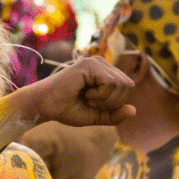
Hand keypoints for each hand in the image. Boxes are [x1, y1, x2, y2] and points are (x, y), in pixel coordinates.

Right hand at [13, 56, 134, 126]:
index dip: (115, 103)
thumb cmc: (66, 109)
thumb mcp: (96, 116)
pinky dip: (99, 95)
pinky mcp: (89, 65)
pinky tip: (84, 92)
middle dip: (112, 101)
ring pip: (121, 84)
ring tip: (87, 97)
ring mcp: (96, 62)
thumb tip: (134, 110)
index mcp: (105, 72)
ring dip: (105, 99)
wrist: (45, 106)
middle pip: (128, 85)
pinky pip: (109, 83)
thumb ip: (114, 115)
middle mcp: (102, 64)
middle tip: (91, 102)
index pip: (128, 87)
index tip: (94, 104)